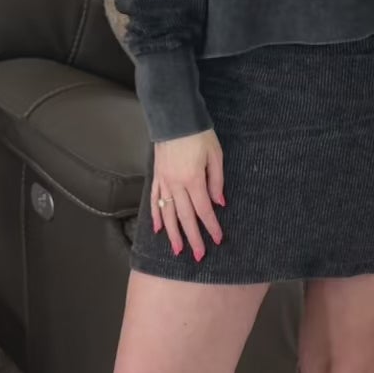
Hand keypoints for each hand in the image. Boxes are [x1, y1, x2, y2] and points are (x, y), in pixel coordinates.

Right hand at [152, 129, 224, 261]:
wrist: (174, 117)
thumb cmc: (199, 134)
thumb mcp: (216, 155)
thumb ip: (217, 180)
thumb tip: (218, 202)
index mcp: (194, 180)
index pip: (204, 210)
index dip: (211, 226)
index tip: (218, 239)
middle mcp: (177, 184)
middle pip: (185, 217)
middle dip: (192, 238)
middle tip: (198, 255)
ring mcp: (164, 181)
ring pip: (167, 213)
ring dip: (173, 233)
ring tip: (177, 249)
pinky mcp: (157, 176)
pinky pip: (155, 199)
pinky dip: (156, 215)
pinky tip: (157, 228)